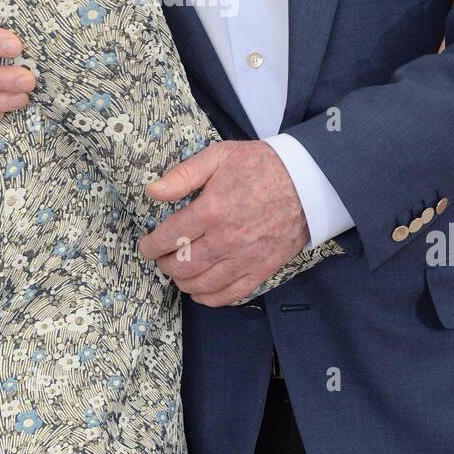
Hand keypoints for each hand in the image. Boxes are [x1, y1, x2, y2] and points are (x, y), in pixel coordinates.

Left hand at [139, 140, 309, 306]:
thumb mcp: (219, 156)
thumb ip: (183, 175)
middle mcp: (226, 239)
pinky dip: (210, 298)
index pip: (169, 238)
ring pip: (202, 284)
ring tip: (178, 272)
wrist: (307, 180)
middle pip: (182, 265)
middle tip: (162, 258)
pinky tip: (200, 291)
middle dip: (165, 264)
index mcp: (212, 210)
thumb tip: (152, 192)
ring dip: (183, 282)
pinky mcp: (262, 268)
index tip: (146, 246)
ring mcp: (245, 257)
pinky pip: (231, 294)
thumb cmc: (261, 165)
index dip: (151, 246)